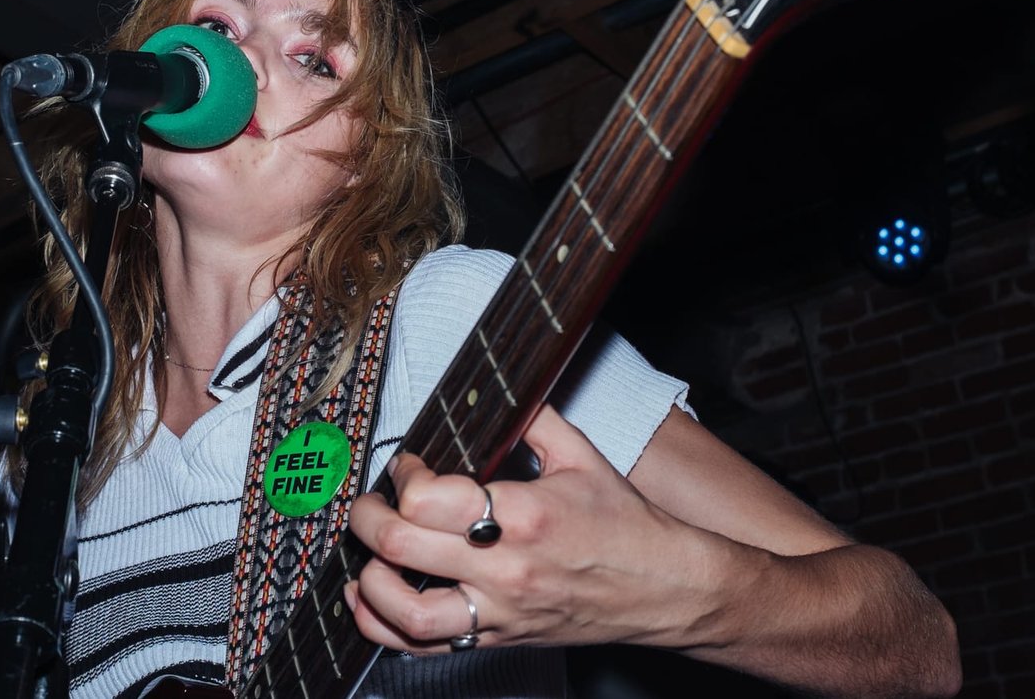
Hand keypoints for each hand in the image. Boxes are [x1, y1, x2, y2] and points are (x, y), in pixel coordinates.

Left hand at [345, 403, 724, 652]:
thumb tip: (494, 387)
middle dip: (368, 517)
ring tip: (368, 554)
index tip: (408, 464)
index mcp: (524, 514)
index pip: (429, 500)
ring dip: (370, 580)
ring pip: (406, 612)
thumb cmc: (626, 524)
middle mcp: (506, 568)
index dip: (404, 475)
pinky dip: (385, 627)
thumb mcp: (581, 455)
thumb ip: (531, 418)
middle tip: (369, 502)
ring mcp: (500, 611)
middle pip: (401, 548)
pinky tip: (371, 601)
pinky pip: (427, 647)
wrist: (666, 589)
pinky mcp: (499, 638)